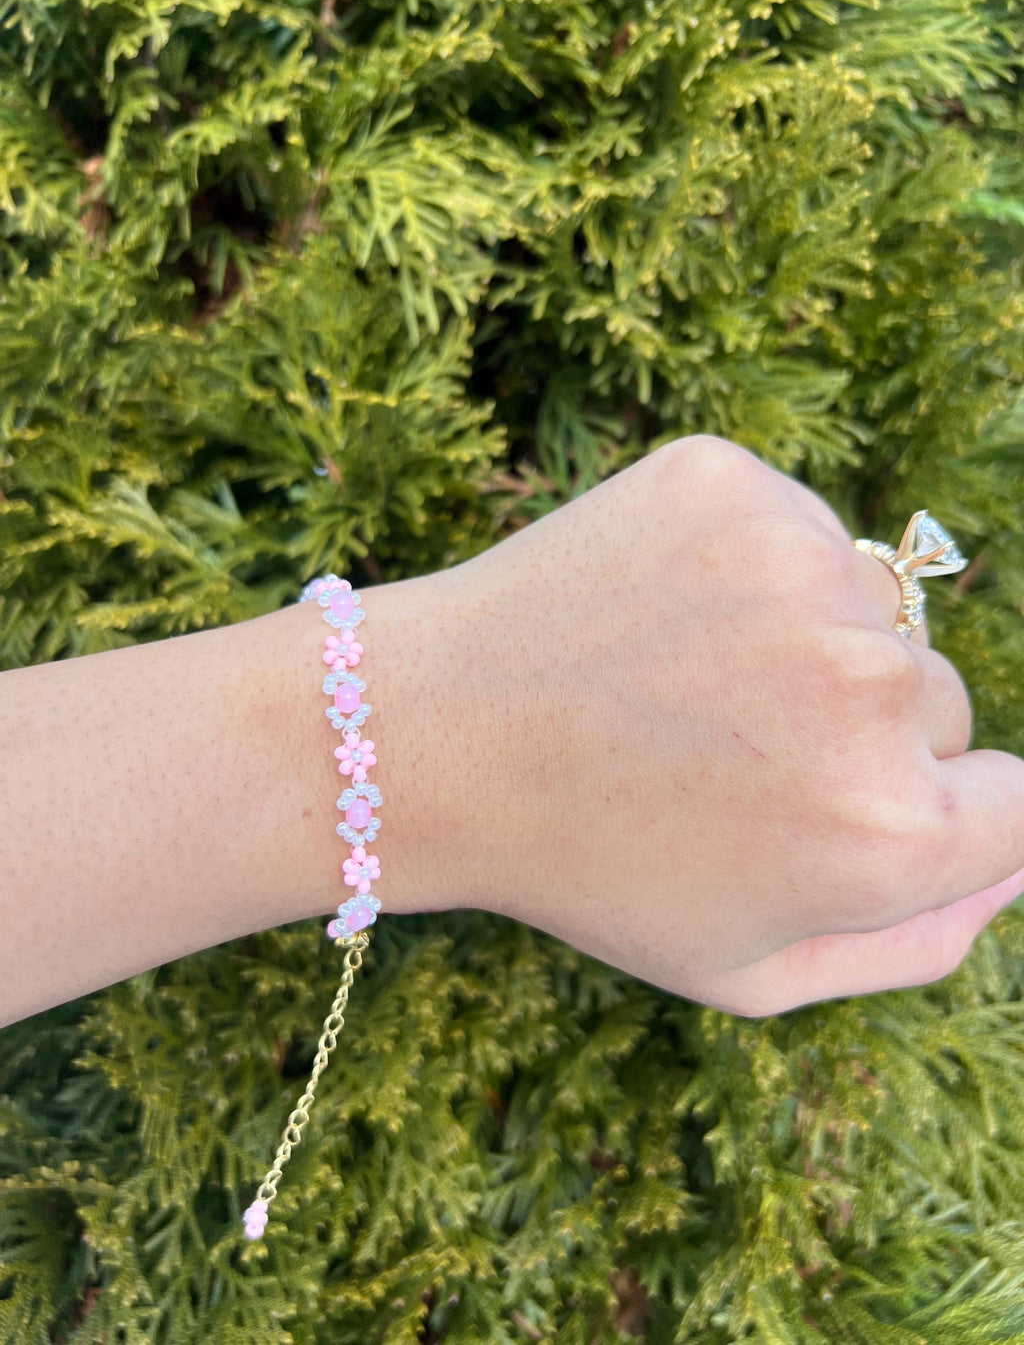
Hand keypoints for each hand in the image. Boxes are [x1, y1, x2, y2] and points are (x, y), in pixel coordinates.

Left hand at [428, 435, 1023, 1015]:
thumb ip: (914, 941)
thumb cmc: (587, 867)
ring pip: (876, 612)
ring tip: (681, 684)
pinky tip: (660, 614)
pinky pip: (802, 532)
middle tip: (724, 755)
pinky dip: (750, 569)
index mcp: (886, 831)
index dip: (936, 812)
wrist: (432, 737)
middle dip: (860, 738)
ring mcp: (802, 570)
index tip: (850, 804)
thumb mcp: (749, 968)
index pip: (1019, 806)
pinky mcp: (733, 487)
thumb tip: (1012, 863)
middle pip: (945, 707)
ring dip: (805, 645)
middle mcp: (868, 690)